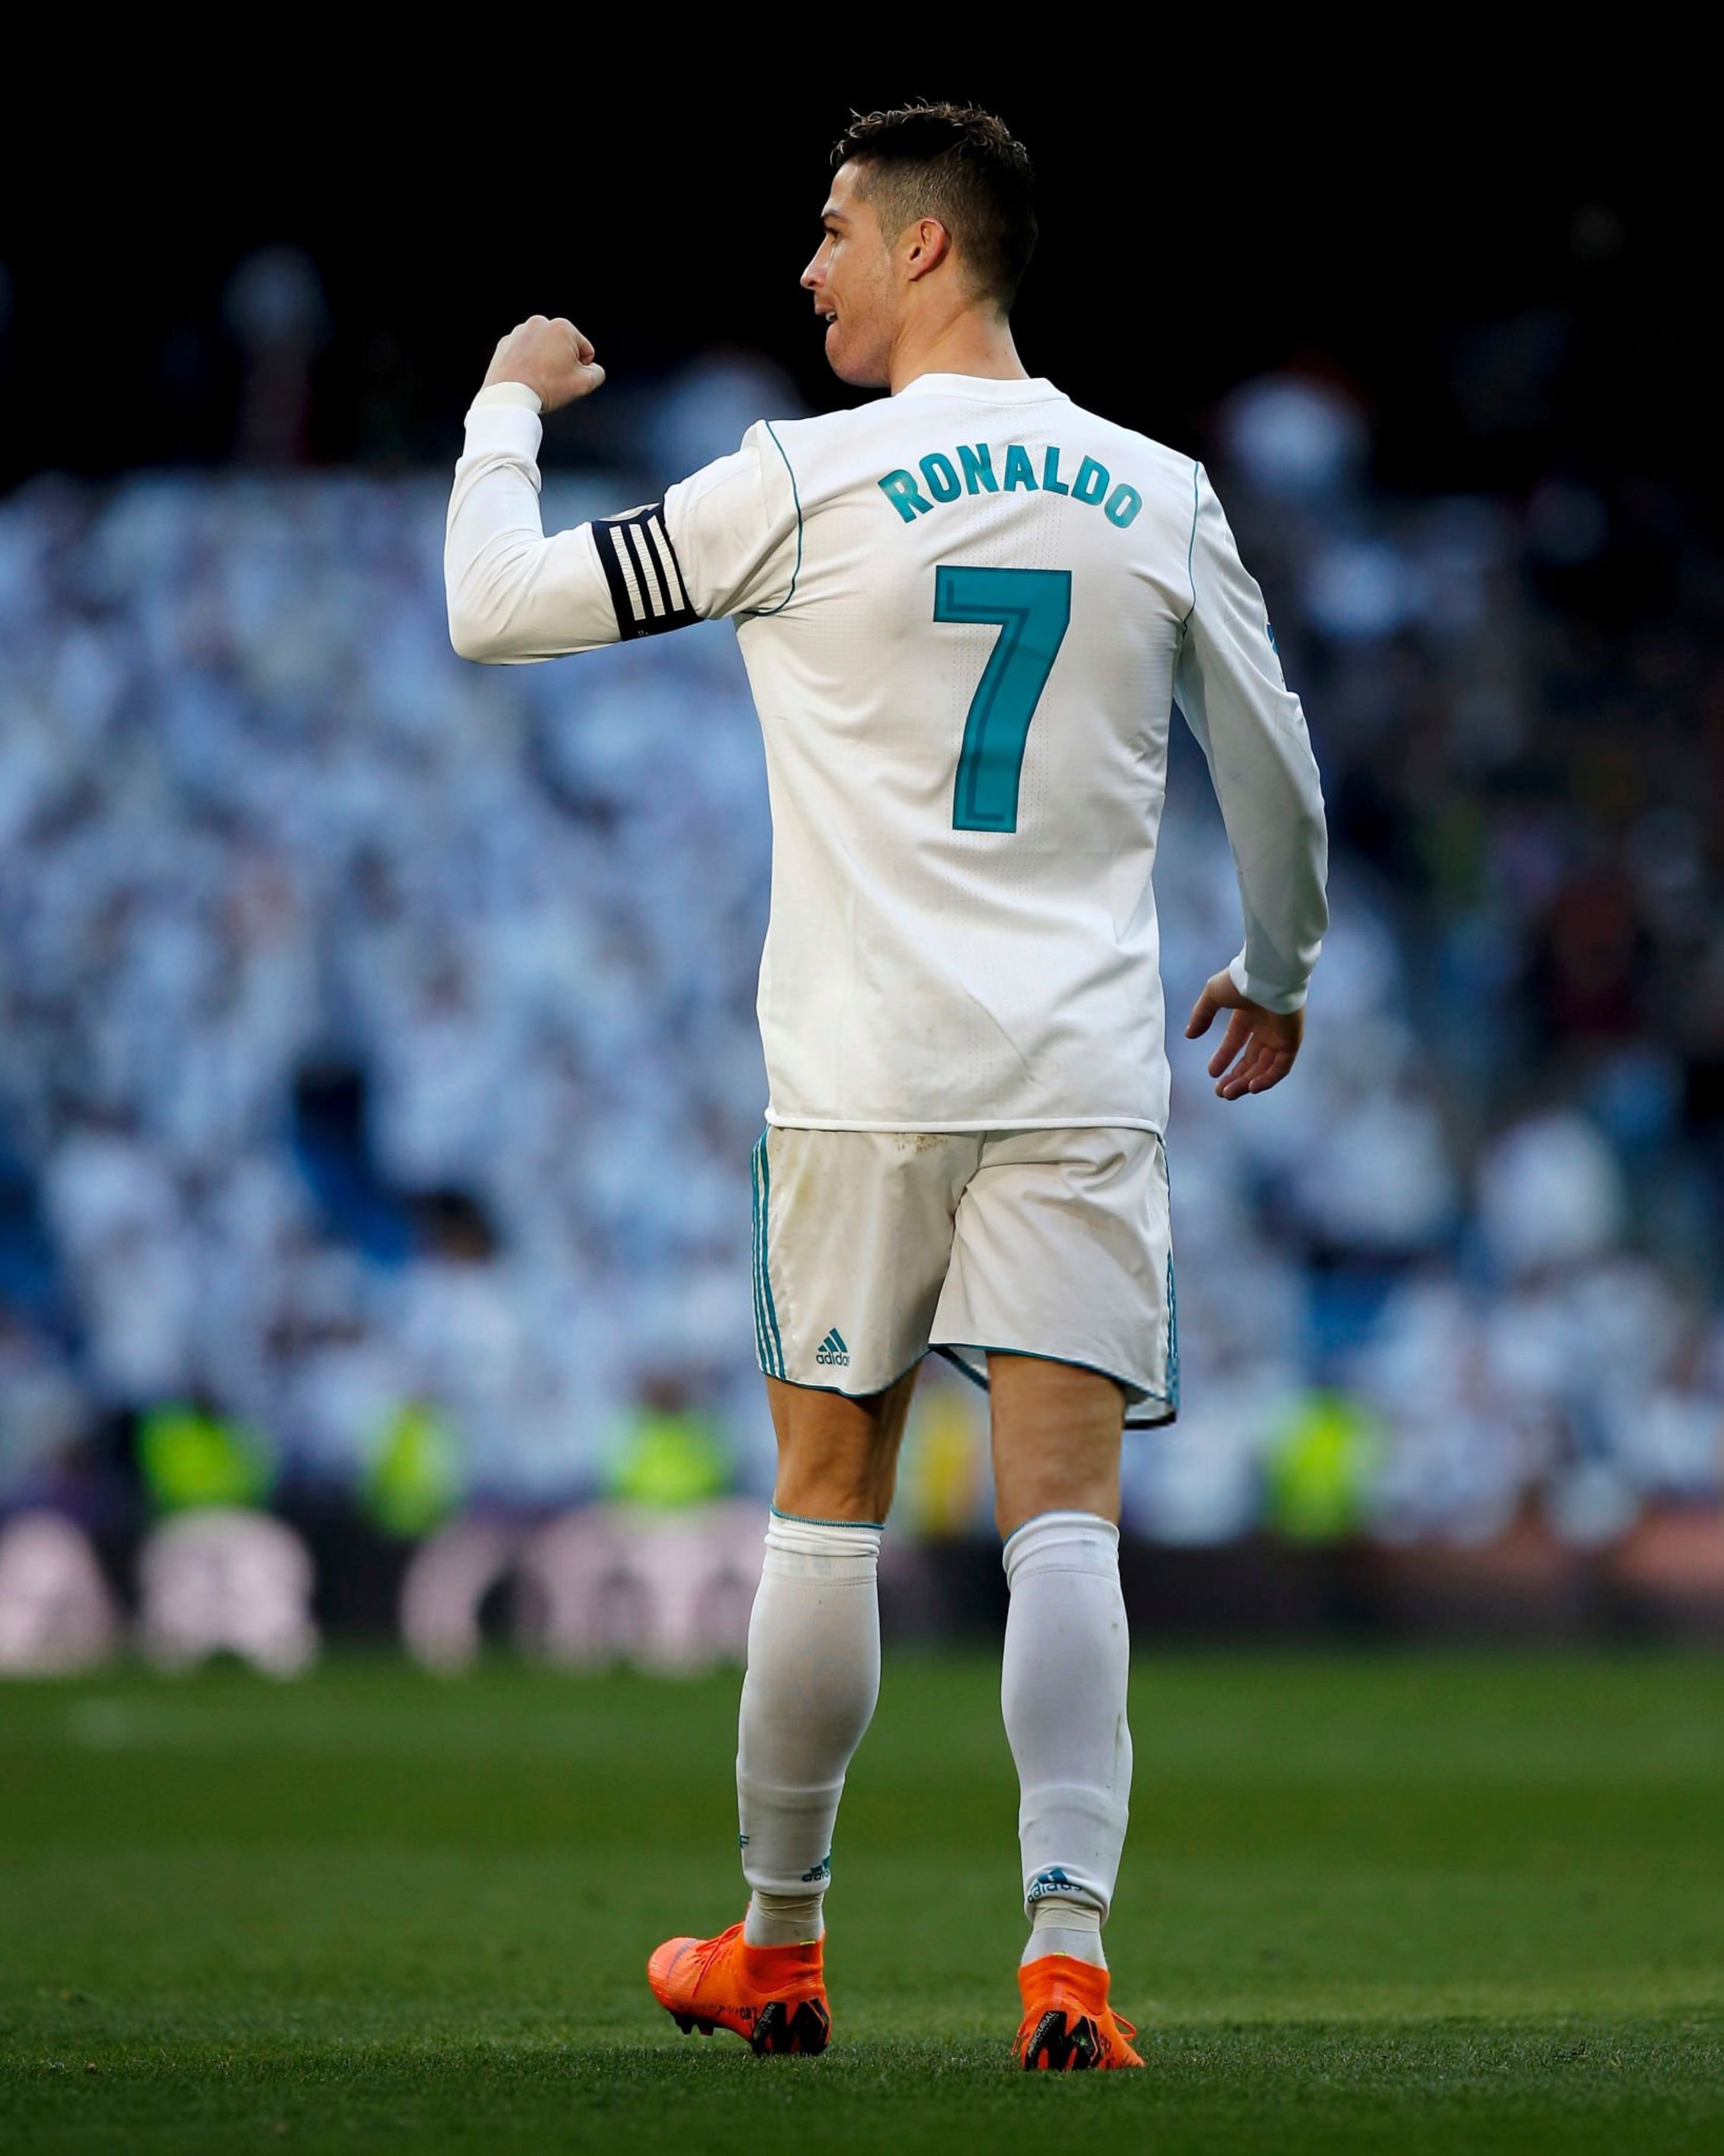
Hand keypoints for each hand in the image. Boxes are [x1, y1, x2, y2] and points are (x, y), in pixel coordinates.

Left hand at [482, 316, 605, 411]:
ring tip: (538, 379)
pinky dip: (527, 364)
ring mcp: (519, 332)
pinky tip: (525, 377)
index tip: (568, 378)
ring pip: (542, 349)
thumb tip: (593, 369)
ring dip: (544, 362)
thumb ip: (597, 373)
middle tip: (553, 380)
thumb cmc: (547, 388)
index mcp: (562, 327)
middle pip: (563, 347)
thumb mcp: (584, 384)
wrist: (511, 397)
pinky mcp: (505, 343)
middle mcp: (539, 323)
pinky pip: (524, 353)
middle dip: (562, 362)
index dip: (582, 368)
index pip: (585, 350)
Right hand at [1184, 967, 1303, 1099]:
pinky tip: (1251, 1088)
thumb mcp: (1213, 995)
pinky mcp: (1291, 1041)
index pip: (1235, 1042)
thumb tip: (1189, 1035)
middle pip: (1251, 1060)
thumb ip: (1201, 1015)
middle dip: (1235, 1077)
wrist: (1268, 974)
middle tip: (1220, 1092)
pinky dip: (1267, 1079)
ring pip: (1264, 1067)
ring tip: (1230, 1093)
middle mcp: (1264, 1027)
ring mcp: (1279, 1035)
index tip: (1211, 1073)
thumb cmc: (1241, 981)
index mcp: (1248, 1015)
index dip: (1223, 1058)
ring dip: (1247, 1082)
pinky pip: (1281, 1067)